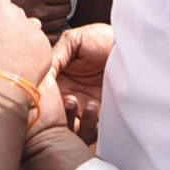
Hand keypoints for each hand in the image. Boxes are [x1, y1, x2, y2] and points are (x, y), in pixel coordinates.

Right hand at [0, 0, 73, 34]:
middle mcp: (39, 12)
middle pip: (66, 9)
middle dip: (64, 3)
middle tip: (56, 1)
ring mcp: (38, 27)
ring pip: (62, 22)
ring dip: (60, 17)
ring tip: (49, 12)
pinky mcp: (35, 38)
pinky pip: (55, 36)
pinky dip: (55, 31)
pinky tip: (48, 26)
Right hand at [50, 23, 111, 138]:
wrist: (128, 46)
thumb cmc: (101, 39)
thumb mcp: (74, 40)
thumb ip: (56, 55)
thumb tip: (41, 74)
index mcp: (59, 79)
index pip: (44, 95)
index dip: (42, 98)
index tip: (46, 94)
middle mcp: (69, 95)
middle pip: (54, 116)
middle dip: (56, 114)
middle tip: (67, 100)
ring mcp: (84, 107)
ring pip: (70, 127)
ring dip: (72, 120)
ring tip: (79, 103)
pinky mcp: (101, 115)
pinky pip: (91, 130)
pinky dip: (89, 125)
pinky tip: (93, 107)